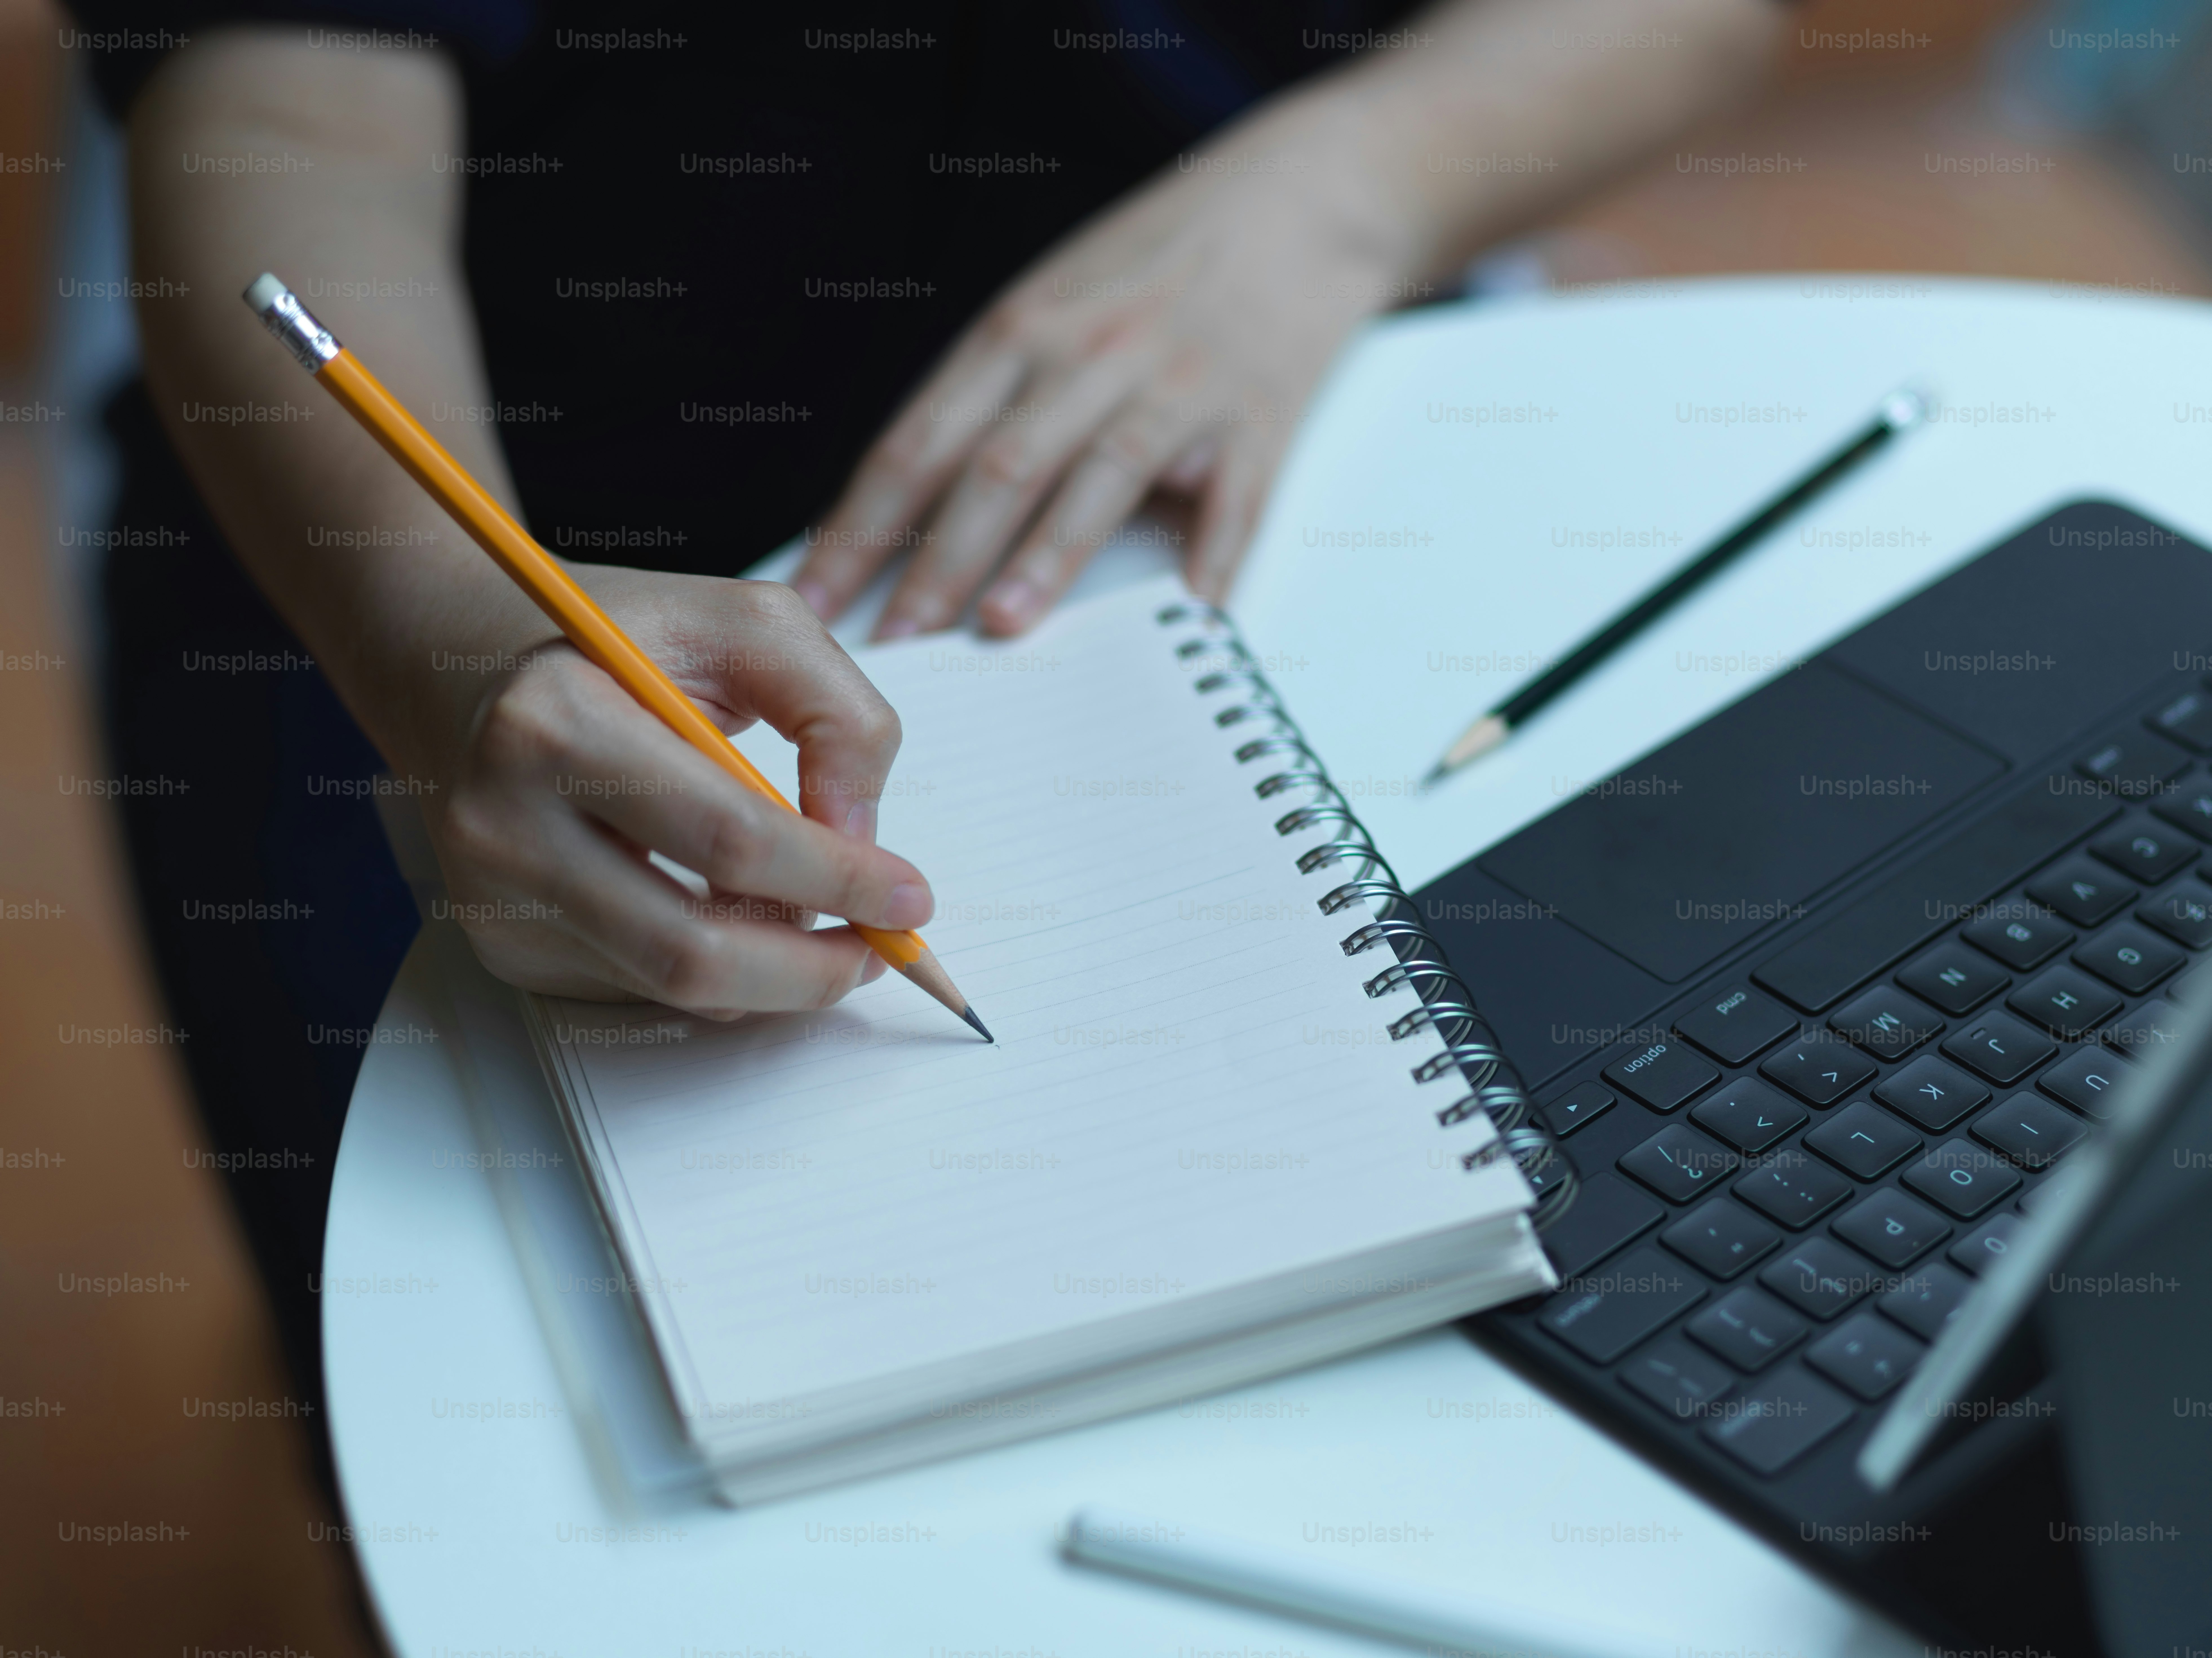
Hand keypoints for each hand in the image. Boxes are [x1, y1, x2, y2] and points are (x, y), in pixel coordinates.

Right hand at [417, 570, 930, 1018]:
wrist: (468, 663)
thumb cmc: (621, 637)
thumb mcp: (748, 623)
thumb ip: (835, 714)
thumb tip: (861, 837)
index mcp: (557, 721)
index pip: (729, 839)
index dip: (839, 881)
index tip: (912, 899)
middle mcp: (505, 819)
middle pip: (692, 947)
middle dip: (813, 967)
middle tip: (885, 951)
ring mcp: (494, 895)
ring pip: (671, 987)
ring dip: (775, 979)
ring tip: (830, 935)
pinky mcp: (501, 942)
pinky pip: (639, 989)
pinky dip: (715, 973)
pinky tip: (739, 919)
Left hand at [792, 94, 1416, 638]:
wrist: (1294, 201)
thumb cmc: (1153, 267)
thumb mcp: (1049, 304)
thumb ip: (987, 398)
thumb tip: (910, 514)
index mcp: (1021, 331)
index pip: (918, 443)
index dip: (860, 527)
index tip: (815, 598)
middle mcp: (1090, 354)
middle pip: (996, 467)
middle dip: (936, 562)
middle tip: (895, 641)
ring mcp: (1177, 383)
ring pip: (1099, 476)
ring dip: (1048, 557)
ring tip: (1002, 627)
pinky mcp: (1258, 413)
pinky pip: (1233, 500)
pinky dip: (1213, 556)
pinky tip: (1190, 613)